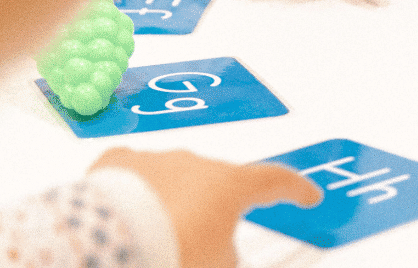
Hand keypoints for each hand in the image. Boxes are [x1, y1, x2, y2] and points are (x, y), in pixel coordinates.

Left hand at [90, 148, 321, 267]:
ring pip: (175, 179)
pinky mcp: (117, 164)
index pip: (275, 181)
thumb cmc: (174, 254)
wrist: (108, 243)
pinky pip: (134, 174)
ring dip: (175, 202)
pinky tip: (128, 212)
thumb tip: (224, 254)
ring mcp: (156, 160)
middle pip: (218, 184)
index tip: (310, 195)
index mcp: (230, 185)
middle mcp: (196, 163)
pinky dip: (136, 191)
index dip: (296, 190)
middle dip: (216, 209)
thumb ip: (229, 257)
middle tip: (204, 241)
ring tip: (158, 235)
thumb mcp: (218, 265)